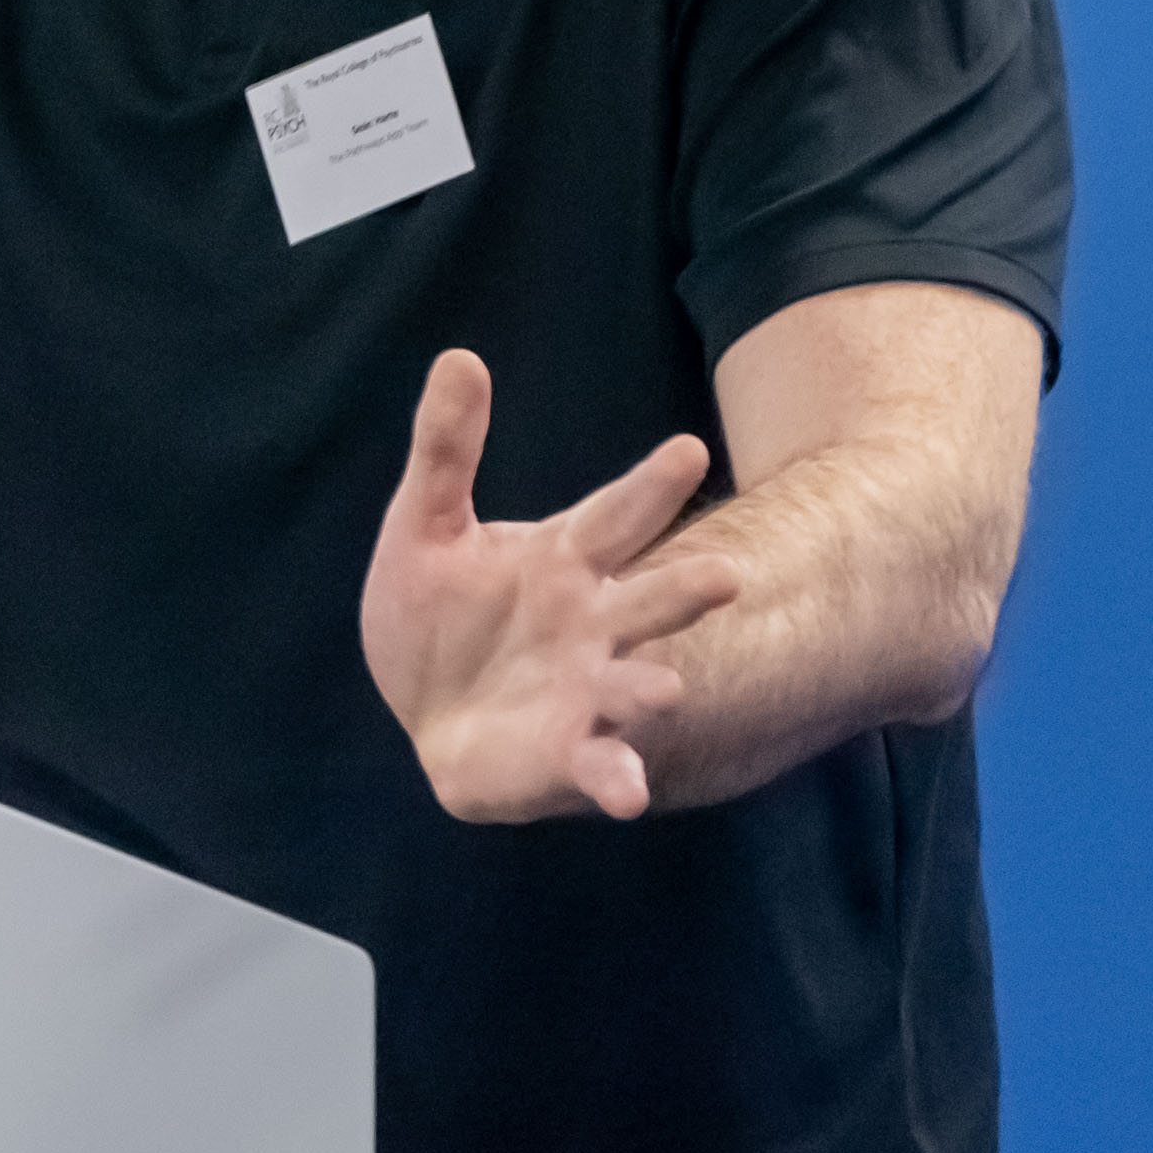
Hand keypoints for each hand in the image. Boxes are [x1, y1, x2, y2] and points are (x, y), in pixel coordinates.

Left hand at [359, 349, 743, 821]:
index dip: (650, 486)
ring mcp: (587, 688)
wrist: (431, 715)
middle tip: (726, 574)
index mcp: (566, 559)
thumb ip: (447, 448)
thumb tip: (458, 356)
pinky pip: (600, 764)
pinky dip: (616, 778)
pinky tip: (627, 796)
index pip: (614, 515)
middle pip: (647, 597)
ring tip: (668, 691)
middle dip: (685, 587)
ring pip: (634, 683)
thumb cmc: (441, 615)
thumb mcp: (426, 525)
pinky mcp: (568, 750)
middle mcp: (594, 622)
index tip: (687, 449)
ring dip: (651, 687)